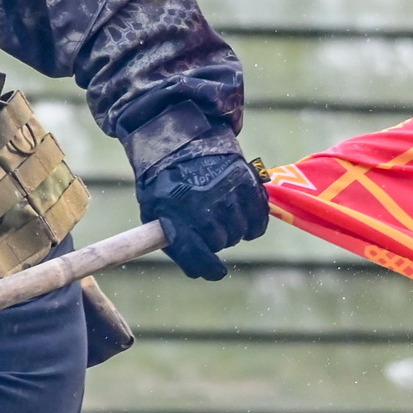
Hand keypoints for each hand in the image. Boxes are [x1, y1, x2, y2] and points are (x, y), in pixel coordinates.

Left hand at [135, 150, 268, 281]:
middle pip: (221, 243)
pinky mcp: (246, 182)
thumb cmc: (165, 182)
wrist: (182, 141)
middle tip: (208, 229)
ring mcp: (228, 193)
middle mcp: (204, 206)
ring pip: (240, 232)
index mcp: (177, 215)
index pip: (197, 256)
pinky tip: (244, 220)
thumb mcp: (153, 210)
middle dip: (215, 241)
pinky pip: (258, 217)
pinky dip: (253, 224)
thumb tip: (195, 267)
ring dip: (233, 231)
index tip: (215, 271)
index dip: (208, 269)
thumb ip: (169, 239)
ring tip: (222, 218)